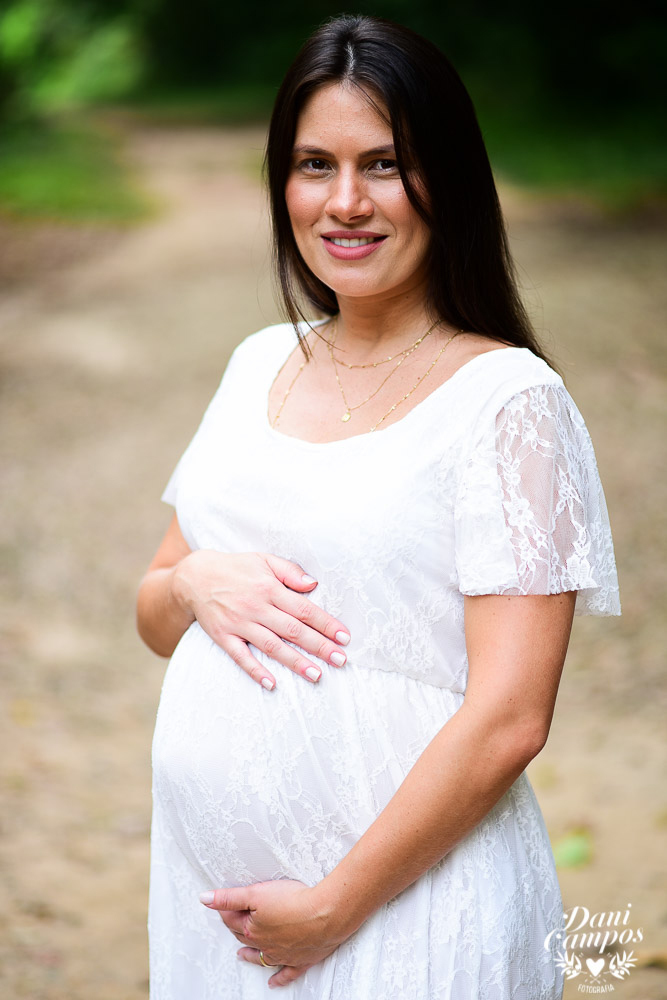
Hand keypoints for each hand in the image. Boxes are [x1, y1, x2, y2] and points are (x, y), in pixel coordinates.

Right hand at [173, 550, 349, 689]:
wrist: (195, 576)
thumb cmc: (236, 568)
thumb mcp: (264, 560)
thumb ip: (290, 571)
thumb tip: (313, 584)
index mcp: (269, 588)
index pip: (304, 609)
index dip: (326, 624)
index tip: (344, 637)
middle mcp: (256, 607)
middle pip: (292, 630)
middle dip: (319, 646)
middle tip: (341, 660)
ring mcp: (239, 623)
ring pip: (271, 646)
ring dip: (295, 661)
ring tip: (316, 674)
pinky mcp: (223, 637)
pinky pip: (241, 657)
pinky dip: (255, 670)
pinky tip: (271, 684)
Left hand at [200, 879, 343, 988]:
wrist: (325, 915)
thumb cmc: (293, 901)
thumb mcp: (256, 893)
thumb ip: (229, 897)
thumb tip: (204, 899)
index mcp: (252, 929)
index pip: (232, 918)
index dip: (227, 908)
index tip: (224, 902)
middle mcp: (265, 945)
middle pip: (245, 936)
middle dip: (237, 927)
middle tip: (233, 920)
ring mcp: (282, 955)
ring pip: (261, 957)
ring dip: (250, 955)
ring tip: (241, 954)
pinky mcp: (301, 960)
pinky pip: (287, 974)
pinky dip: (279, 980)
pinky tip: (273, 983)